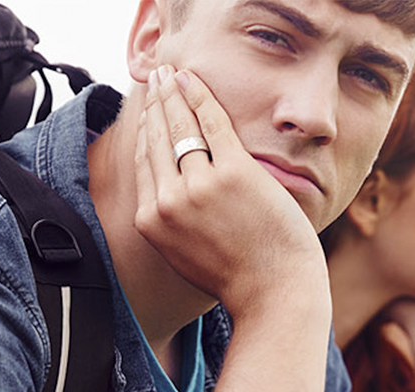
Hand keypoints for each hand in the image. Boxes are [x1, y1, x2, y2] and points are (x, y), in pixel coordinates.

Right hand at [132, 65, 325, 317]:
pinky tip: (193, 80)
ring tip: (170, 75)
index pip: (142, 161)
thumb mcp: (185, 253)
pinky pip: (212, 123)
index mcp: (151, 222)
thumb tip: (166, 191)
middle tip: (155, 79)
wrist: (272, 293)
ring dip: (173, 94)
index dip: (143, 129)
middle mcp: (168, 201)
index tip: (145, 109)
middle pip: (156, 139)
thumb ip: (170, 221)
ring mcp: (200, 186)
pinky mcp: (234, 173)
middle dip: (154, 103)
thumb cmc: (238, 276)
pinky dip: (200, 96)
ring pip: (179, 126)